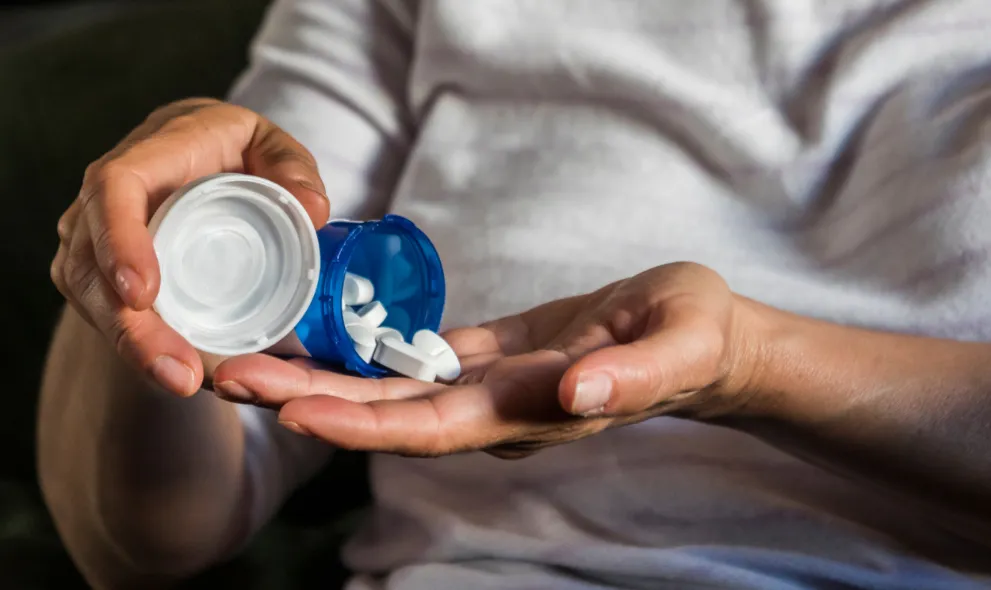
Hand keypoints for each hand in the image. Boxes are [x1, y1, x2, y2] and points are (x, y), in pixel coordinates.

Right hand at [50, 98, 329, 395]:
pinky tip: (173, 374)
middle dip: (129, 326)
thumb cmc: (232, 148)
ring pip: (91, 296)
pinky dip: (135, 347)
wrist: (191, 153)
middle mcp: (103, 198)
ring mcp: (93, 238)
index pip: (114, 190)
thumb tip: (313, 210)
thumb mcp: (270, 144)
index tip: (144, 293)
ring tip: (181, 381)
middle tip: (178, 371)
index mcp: (149, 155)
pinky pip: (103, 313)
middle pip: (92, 263)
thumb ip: (294, 168)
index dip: (120, 241)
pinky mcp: (98, 272)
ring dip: (131, 346)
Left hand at [213, 262, 765, 457]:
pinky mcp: (488, 356)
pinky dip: (364, 353)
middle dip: (312, 401)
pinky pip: (414, 360)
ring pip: (391, 390)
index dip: (365, 424)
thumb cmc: (694, 336)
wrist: (696, 339)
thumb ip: (630, 376)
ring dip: (321, 378)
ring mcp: (488, 385)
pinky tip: (318, 337)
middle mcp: (496, 408)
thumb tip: (574, 397)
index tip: (296, 411)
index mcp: (532, 409)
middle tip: (231, 378)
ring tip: (249, 362)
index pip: (434, 427)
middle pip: (390, 415)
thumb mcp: (678, 343)